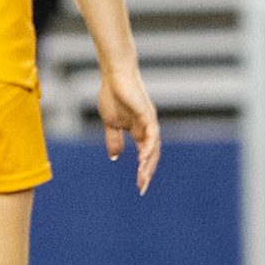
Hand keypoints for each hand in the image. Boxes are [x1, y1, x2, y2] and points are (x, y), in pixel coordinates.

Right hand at [99, 62, 161, 193]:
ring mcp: (149, 122)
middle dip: (147, 172)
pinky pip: (151, 135)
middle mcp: (148, 128)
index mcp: (139, 131)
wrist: (114, 75)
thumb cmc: (113, 95)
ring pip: (153, 148)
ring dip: (148, 164)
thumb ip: (114, 140)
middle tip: (142, 188)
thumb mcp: (111, 124)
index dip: (143, 170)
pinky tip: (143, 160)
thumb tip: (115, 157)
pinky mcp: (147, 114)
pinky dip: (148, 148)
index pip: (145, 155)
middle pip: (152, 155)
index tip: (139, 186)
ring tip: (142, 178)